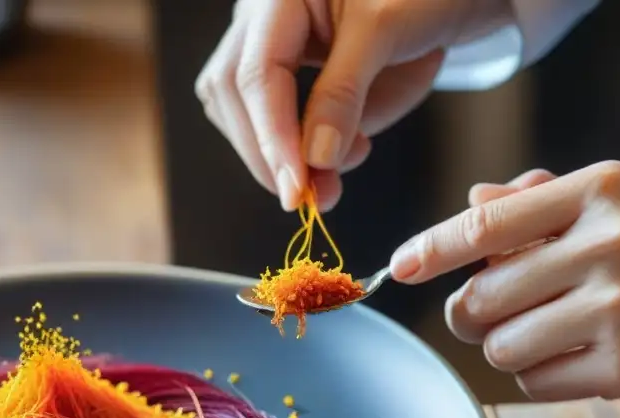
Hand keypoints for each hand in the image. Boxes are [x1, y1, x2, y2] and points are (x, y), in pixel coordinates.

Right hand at [195, 0, 510, 211]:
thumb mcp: (387, 36)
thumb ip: (345, 93)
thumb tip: (314, 158)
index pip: (257, 75)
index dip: (274, 137)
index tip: (297, 189)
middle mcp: (260, 14)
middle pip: (231, 92)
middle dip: (267, 152)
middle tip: (311, 197)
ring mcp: (262, 39)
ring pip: (233, 107)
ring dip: (271, 154)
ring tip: (329, 175)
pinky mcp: (278, 67)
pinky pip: (259, 114)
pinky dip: (285, 147)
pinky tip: (325, 155)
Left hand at [389, 162, 619, 401]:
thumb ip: (542, 201)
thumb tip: (473, 201)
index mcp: (598, 192)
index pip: (486, 225)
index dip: (431, 248)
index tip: (400, 266)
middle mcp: (607, 244)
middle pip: (480, 298)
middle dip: (471, 315)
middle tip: (491, 314)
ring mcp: (618, 309)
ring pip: (500, 347)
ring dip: (511, 348)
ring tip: (554, 334)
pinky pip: (535, 383)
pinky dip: (543, 377)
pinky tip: (582, 359)